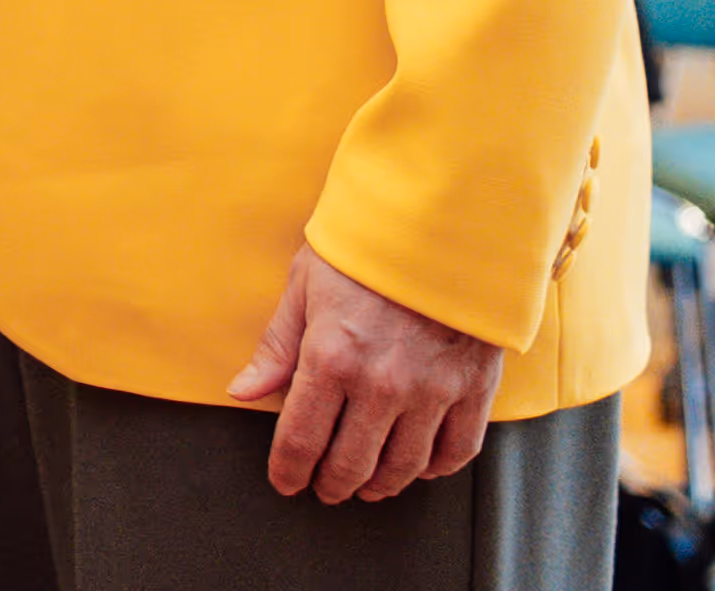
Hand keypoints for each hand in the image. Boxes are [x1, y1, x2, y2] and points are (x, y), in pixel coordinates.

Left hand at [228, 245, 502, 503]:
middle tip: (323, 490)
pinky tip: (417, 468)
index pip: (302, 438)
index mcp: (331, 356)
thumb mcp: (304, 286)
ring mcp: (432, 390)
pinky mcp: (473, 388)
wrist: (441, 224)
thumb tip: (241, 393)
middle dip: (331, 484)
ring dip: (380, 485)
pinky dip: (435, 469)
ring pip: (403, 466)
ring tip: (366, 486)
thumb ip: (276, 347)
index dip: (289, 470)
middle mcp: (382, 383)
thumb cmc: (364, 251)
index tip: (285, 483)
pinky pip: (457, 451)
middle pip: (351, 463)